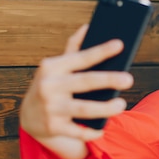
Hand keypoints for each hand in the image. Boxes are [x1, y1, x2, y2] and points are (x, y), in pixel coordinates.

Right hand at [19, 24, 133, 141]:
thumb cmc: (52, 86)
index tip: (120, 44)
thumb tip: (88, 27)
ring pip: (83, 108)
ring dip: (105, 108)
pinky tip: (102, 129)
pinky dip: (91, 132)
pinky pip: (78, 131)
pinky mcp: (53, 127)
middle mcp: (49, 86)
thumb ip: (73, 49)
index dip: (101, 51)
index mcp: (52, 67)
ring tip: (121, 104)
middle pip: (84, 82)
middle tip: (128, 79)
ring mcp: (50, 108)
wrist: (29, 117)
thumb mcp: (57, 67)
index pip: (80, 57)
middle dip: (108, 79)